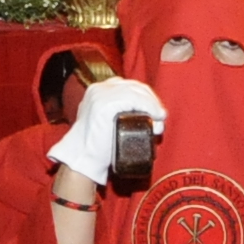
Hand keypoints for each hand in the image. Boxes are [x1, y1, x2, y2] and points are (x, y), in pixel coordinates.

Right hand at [48, 77, 166, 185]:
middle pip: (134, 86)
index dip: (145, 96)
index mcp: (97, 90)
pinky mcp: (106, 104)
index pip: (128, 85)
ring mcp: (101, 95)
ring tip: (160, 120)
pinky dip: (149, 107)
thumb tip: (146, 117)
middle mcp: (98, 88)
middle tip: (160, 117)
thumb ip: (117, 114)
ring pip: (136, 92)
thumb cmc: (96, 146)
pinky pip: (135, 100)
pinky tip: (156, 117)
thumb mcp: (104, 122)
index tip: (155, 111)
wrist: (83, 159)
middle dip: (151, 100)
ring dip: (153, 105)